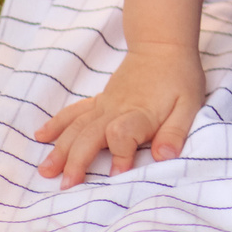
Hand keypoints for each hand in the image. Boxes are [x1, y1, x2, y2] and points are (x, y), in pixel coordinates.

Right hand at [33, 43, 205, 187]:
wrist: (162, 46)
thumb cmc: (179, 78)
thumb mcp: (189, 105)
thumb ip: (175, 132)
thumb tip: (164, 157)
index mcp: (140, 114)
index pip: (122, 135)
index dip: (120, 155)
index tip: (117, 174)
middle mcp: (116, 110)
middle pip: (90, 135)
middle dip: (77, 161)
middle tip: (66, 184)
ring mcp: (104, 105)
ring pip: (76, 127)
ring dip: (60, 149)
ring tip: (46, 170)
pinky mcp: (99, 100)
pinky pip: (74, 112)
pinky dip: (57, 124)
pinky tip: (41, 136)